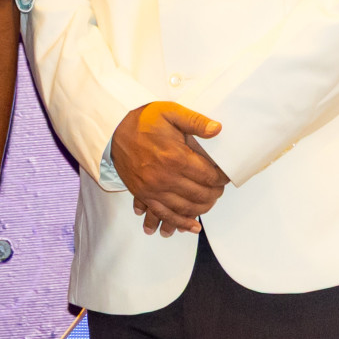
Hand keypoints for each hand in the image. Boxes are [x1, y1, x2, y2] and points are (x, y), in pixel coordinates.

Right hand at [110, 102, 227, 235]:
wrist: (114, 130)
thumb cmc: (142, 121)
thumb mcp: (170, 112)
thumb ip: (195, 121)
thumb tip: (217, 129)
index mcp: (175, 157)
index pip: (209, 176)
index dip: (221, 178)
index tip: (224, 176)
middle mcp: (165, 177)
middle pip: (201, 195)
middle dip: (215, 193)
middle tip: (218, 188)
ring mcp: (153, 189)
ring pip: (186, 208)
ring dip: (202, 208)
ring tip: (209, 201)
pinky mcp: (143, 195)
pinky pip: (165, 215)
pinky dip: (180, 223)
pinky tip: (192, 226)